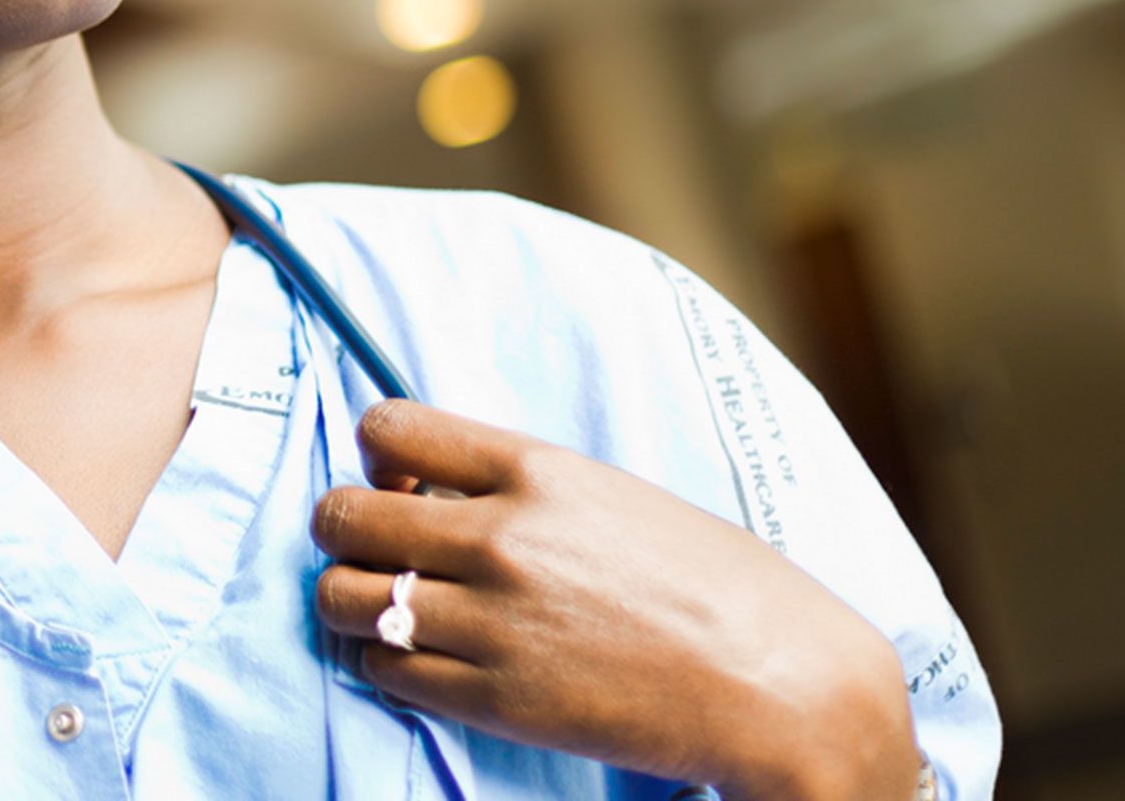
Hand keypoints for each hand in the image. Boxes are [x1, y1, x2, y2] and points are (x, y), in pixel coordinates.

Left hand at [311, 400, 919, 800]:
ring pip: (341, 596)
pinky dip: (386, 661)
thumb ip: (525, 489)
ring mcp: (491, 620)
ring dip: (352, 600)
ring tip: (389, 608)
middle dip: (344, 528)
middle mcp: (499, 537)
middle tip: (377, 548)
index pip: (389, 426)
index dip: (374, 453)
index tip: (397, 479)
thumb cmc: (720, 587)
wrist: (782, 686)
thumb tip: (444, 491)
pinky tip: (423, 659)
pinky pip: (382, 667)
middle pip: (341, 514)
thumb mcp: (617, 498)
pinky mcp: (493, 698)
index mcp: (537, 470)